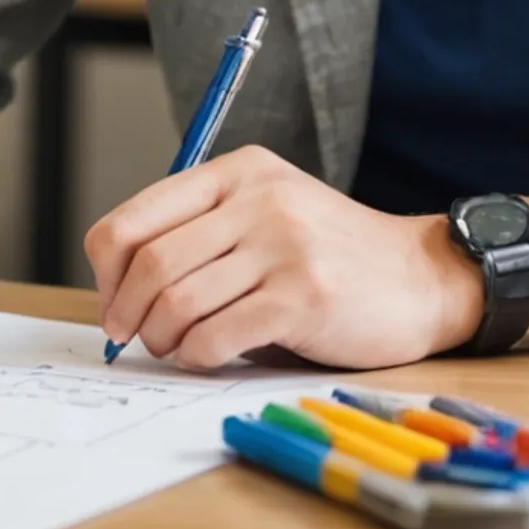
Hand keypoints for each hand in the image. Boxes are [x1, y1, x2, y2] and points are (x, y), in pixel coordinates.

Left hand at [89, 145, 479, 369]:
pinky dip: (197, 355)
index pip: (135, 217)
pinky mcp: (304, 297)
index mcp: (239, 172)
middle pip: (152, 262)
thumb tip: (121, 285)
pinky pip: (217, 334)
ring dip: (161, 337)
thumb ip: (203, 229)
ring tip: (173, 347)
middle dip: (127, 311)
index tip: (112, 301)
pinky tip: (206, 356)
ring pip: (179, 300)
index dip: (108, 269)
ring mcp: (284, 246)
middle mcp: (258, 200)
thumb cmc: (330, 254)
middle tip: (130, 336)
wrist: (421, 277)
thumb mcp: (267, 213)